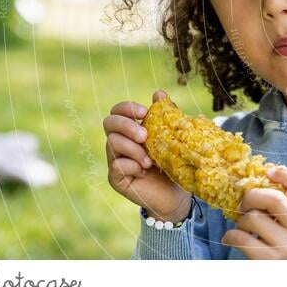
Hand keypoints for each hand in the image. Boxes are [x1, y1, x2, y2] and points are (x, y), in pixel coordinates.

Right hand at [104, 89, 192, 222]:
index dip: (127, 108)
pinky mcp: (116, 178)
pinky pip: (116, 166)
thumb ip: (167, 116)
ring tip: (150, 160)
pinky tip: (144, 172)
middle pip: (109, 123)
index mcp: (131, 129)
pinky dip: (132, 166)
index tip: (144, 112)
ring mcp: (115, 160)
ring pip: (112, 143)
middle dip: (127, 126)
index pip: (118, 111)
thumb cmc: (174, 162)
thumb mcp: (173, 137)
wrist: (177, 193)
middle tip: (145, 136)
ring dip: (133, 149)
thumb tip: (158, 93)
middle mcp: (120, 143)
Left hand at [221, 166, 286, 259]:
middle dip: (251, 196)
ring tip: (241, 228)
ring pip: (254, 218)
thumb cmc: (278, 244)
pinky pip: (242, 237)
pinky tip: (230, 239)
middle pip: (274, 199)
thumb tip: (254, 178)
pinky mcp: (271, 260)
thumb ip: (281, 205)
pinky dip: (230, 235)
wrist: (279, 278)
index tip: (268, 171)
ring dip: (240, 220)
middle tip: (242, 204)